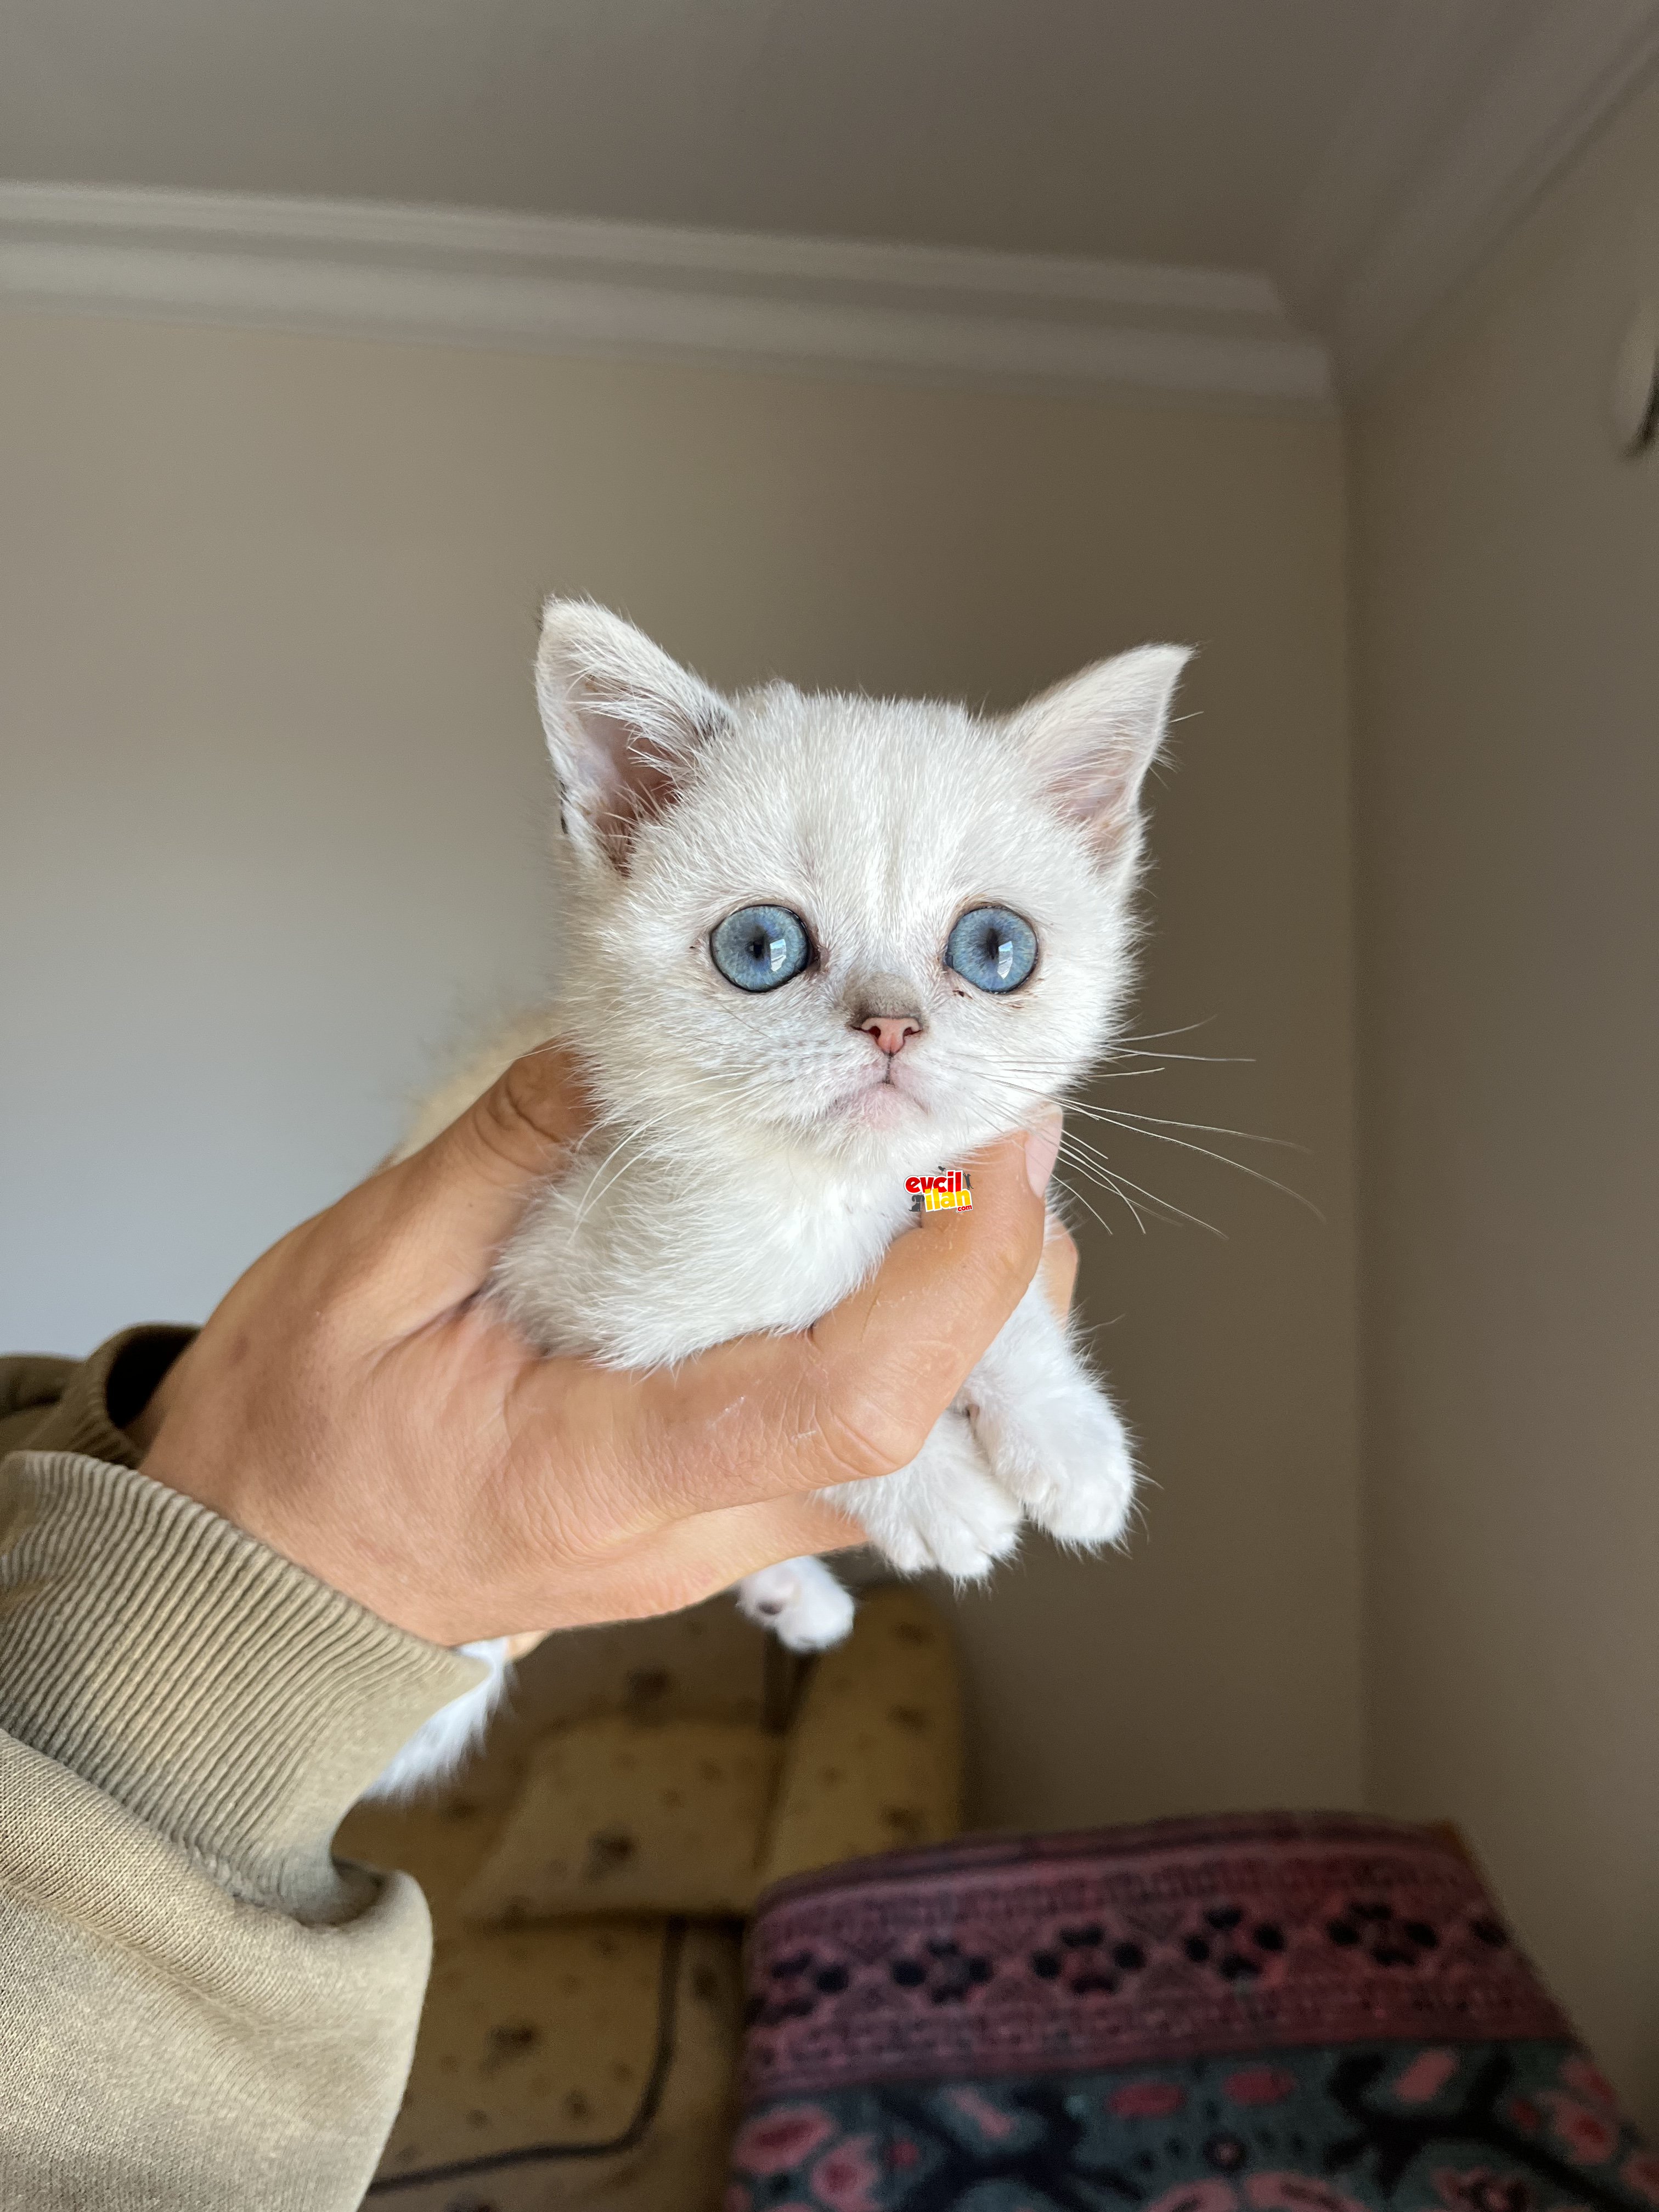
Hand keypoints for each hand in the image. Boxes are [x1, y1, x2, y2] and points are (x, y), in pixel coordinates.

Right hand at [130, 1046, 1062, 1645]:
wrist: (265, 1587)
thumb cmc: (292, 1449)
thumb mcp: (360, 1272)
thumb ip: (501, 1155)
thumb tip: (616, 1045)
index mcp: (609, 1468)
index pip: (855, 1403)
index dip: (961, 1279)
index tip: (999, 1153)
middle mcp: (698, 1526)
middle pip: (931, 1427)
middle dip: (1002, 1279)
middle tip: (992, 1128)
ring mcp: (719, 1536)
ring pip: (915, 1445)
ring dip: (962, 1314)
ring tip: (943, 1170)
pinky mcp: (718, 1515)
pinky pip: (857, 1443)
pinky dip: (902, 1346)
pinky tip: (877, 1248)